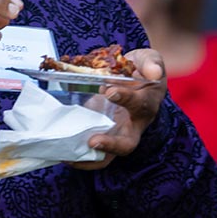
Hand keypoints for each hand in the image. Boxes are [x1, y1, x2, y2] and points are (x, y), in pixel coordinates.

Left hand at [69, 49, 167, 170]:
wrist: (136, 78)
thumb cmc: (143, 69)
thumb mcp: (149, 59)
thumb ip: (151, 63)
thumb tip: (153, 72)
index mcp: (147, 104)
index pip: (139, 105)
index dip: (125, 99)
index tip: (110, 92)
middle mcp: (134, 125)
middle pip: (127, 144)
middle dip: (110, 145)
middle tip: (93, 141)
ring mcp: (118, 133)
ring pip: (109, 155)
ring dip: (90, 158)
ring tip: (70, 157)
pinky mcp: (104, 133)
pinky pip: (94, 152)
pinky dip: (80, 157)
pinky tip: (63, 155)